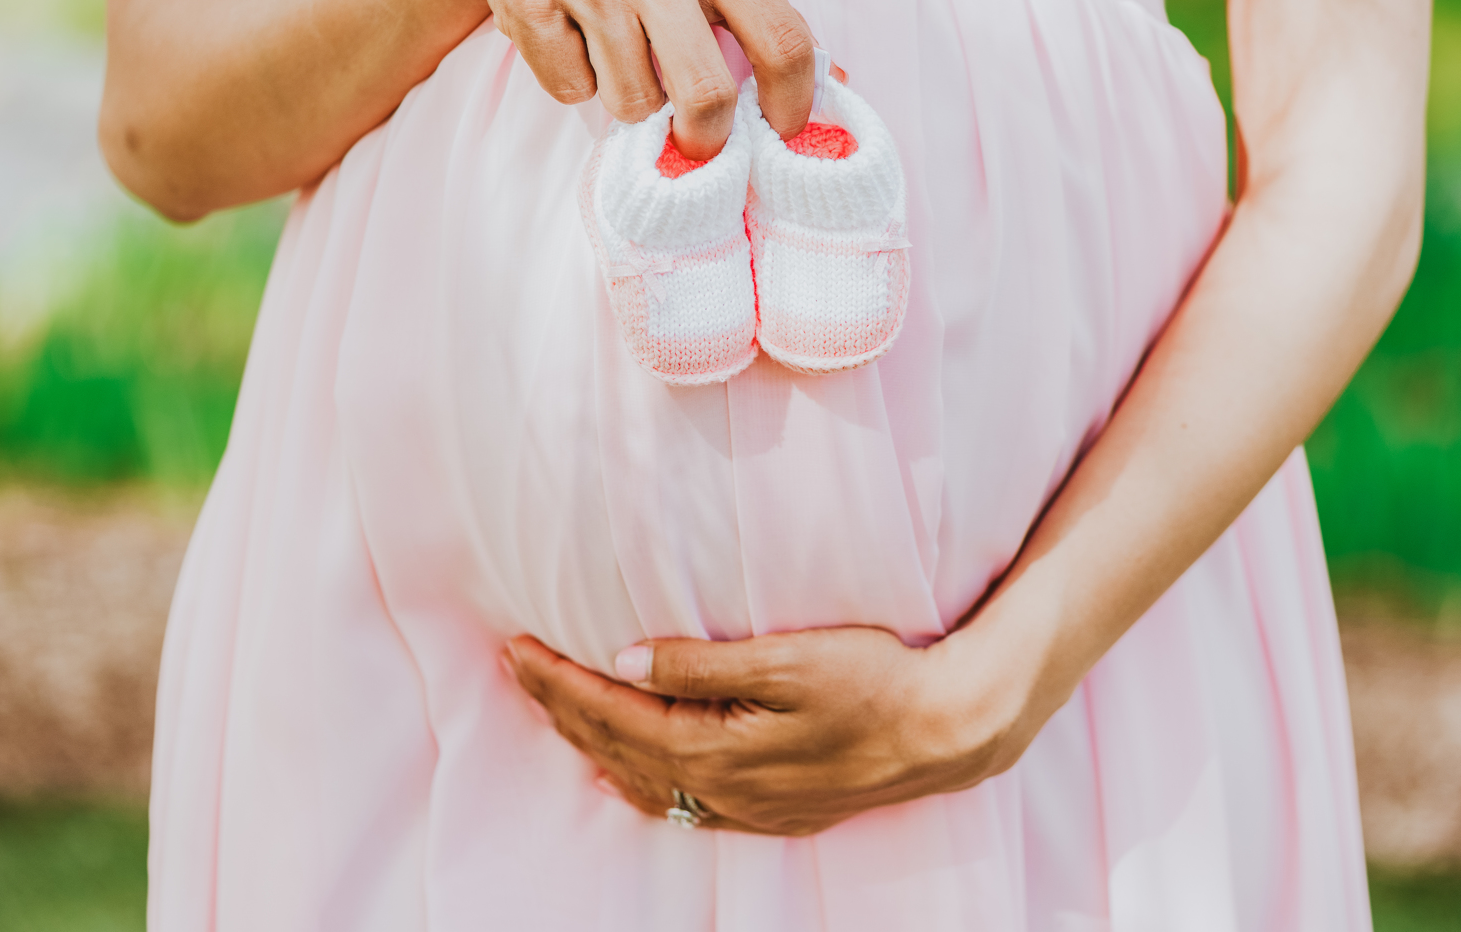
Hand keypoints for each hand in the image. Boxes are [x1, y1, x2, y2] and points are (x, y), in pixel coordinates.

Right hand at [445, 0, 818, 157]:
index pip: (781, 43)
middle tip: (698, 140)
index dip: (791, 104)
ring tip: (622, 55)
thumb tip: (834, 81)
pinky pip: (571, 91)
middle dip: (706, 138)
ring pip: (632, 104)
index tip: (781, 130)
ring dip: (633, 99)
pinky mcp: (531, 2)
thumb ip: (765, 16)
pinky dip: (577, 81)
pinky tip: (575, 38)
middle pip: (705, 96)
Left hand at [504, 626, 1016, 835]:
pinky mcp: (770, 811)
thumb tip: (624, 661)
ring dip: (589, 744)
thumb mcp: (787, 659)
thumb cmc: (874, 680)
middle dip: (559, 709)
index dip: (559, 683)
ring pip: (640, 781)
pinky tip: (619, 775)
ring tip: (551, 710)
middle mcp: (719, 790)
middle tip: (516, 668)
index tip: (517, 649)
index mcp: (713, 749)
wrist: (945, 731)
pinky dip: (634, 783)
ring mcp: (745, 808)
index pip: (611, 714)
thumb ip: (700, 664)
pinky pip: (678, 805)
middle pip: (615, 749)